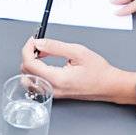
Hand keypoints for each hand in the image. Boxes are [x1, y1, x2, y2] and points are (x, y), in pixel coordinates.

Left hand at [19, 37, 135, 102]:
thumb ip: (55, 47)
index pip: (29, 64)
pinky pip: (36, 83)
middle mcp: (52, 89)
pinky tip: (44, 63)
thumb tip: (38, 43)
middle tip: (40, 44)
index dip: (27, 49)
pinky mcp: (54, 94)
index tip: (33, 40)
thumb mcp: (77, 51)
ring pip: (29, 78)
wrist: (109, 85)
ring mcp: (52, 94)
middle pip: (26, 71)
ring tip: (43, 53)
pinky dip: (35, 72)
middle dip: (29, 54)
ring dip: (31, 63)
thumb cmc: (99, 71)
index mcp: (57, 79)